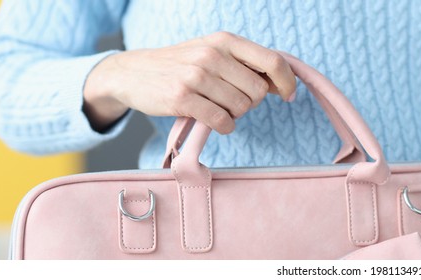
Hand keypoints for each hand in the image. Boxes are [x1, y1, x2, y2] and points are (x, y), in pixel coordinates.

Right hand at [82, 31, 296, 133]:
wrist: (132, 72)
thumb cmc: (181, 65)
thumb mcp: (213, 52)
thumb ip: (245, 63)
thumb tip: (283, 84)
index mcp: (225, 40)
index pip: (273, 61)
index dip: (287, 82)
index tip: (289, 96)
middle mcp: (212, 54)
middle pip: (259, 91)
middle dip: (251, 102)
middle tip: (232, 100)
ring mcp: (196, 76)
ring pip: (242, 108)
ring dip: (234, 114)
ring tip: (216, 107)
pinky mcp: (182, 98)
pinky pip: (222, 121)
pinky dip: (224, 126)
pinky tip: (213, 120)